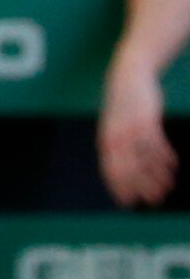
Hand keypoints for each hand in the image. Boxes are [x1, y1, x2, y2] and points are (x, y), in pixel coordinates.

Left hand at [101, 59, 178, 205]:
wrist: (128, 76)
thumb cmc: (123, 106)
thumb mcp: (116, 126)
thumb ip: (121, 147)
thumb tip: (130, 169)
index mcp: (106, 140)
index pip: (110, 170)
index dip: (119, 187)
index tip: (129, 203)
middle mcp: (116, 137)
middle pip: (129, 169)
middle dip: (142, 186)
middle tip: (155, 200)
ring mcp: (131, 129)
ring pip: (145, 159)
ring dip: (157, 175)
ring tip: (167, 186)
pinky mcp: (146, 120)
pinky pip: (156, 144)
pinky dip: (164, 157)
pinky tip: (172, 165)